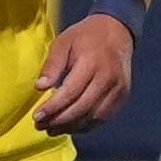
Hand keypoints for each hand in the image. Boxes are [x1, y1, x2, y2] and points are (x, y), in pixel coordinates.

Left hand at [31, 10, 134, 133]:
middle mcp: (108, 79)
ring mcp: (118, 89)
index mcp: (92, 63)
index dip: (53, 108)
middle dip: (59, 121)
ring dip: (71, 127)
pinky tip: (71, 126)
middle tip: (40, 125)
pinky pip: (103, 117)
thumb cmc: (86, 36)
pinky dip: (86, 125)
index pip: (70, 93)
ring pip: (93, 117)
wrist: (117, 31)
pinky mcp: (123, 96)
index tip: (37, 116)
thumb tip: (40, 87)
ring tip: (52, 129)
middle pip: (82, 108)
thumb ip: (52, 64)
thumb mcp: (63, 42)